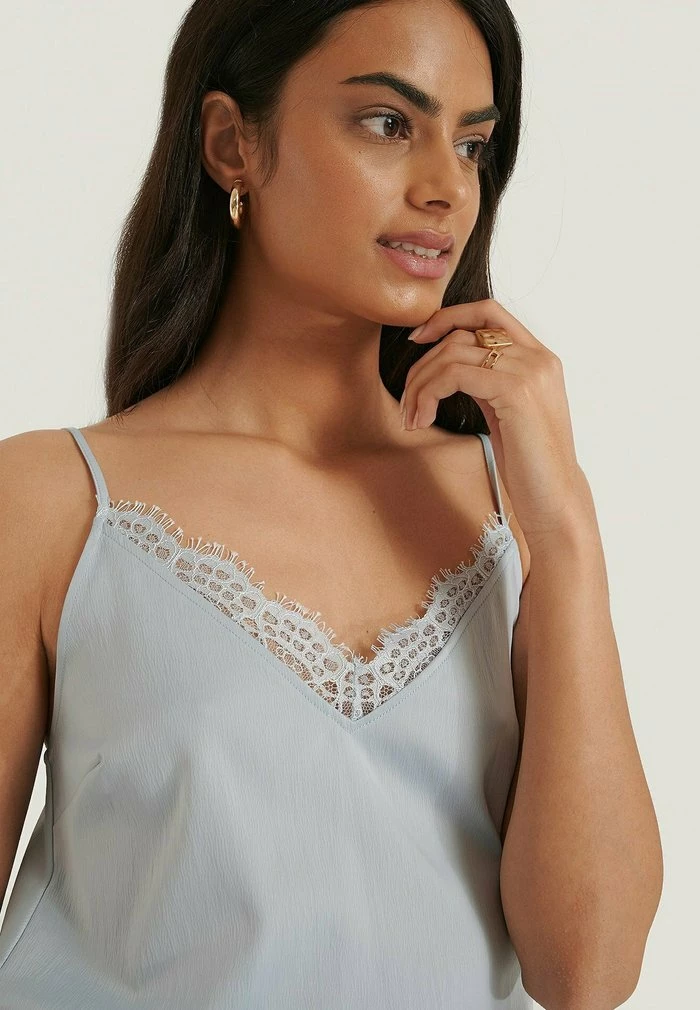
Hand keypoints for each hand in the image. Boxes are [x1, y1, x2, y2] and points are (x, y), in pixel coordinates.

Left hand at [400, 298, 586, 542]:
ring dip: (420, 384)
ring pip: (452, 352)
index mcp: (539, 358)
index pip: (488, 311)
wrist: (555, 500)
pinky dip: (428, 393)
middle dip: (423, 364)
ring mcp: (529, 370)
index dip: (447, 317)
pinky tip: (422, 420)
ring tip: (412, 417)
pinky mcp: (515, 390)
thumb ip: (487, 381)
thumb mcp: (506, 412)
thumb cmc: (530, 465)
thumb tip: (448, 366)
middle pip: (462, 333)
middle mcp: (537, 357)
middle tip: (407, 401)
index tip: (417, 339)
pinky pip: (454, 374)